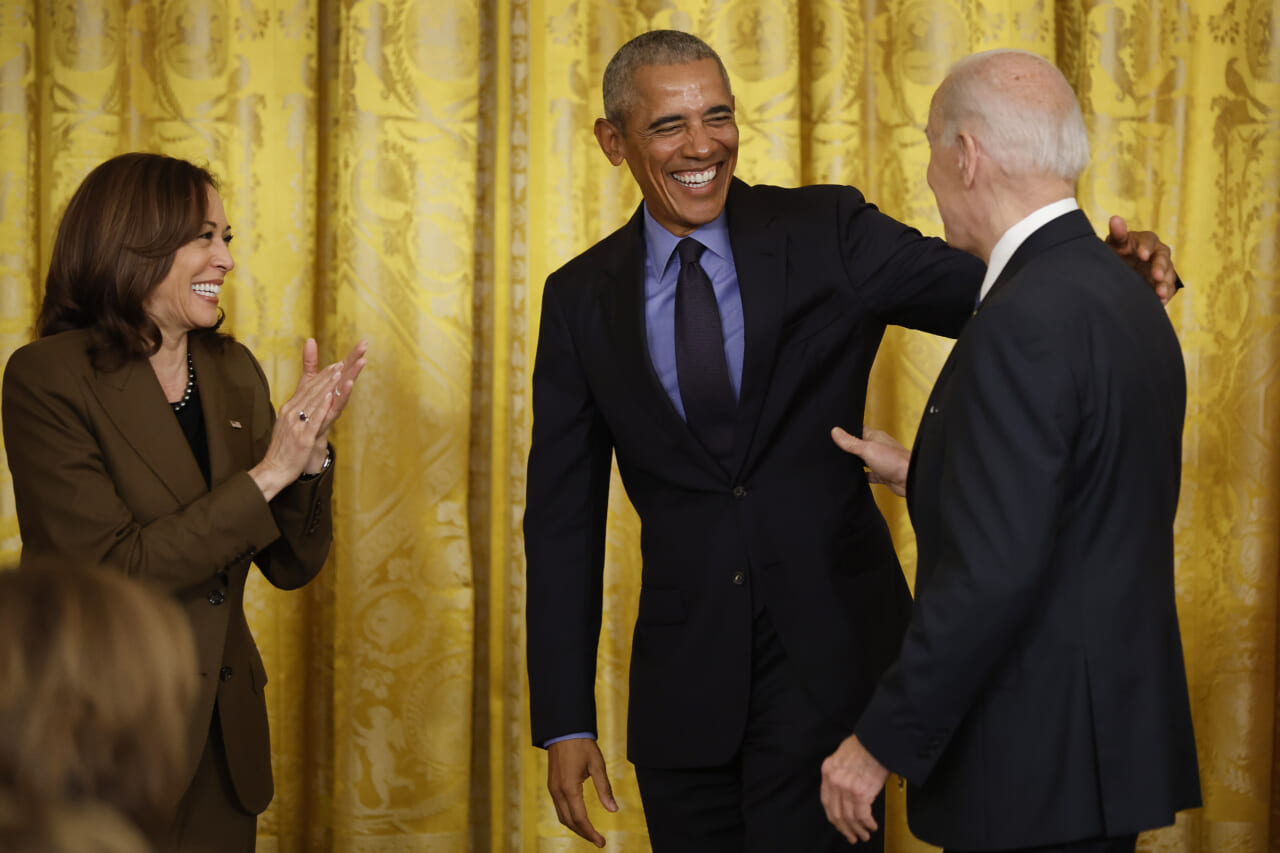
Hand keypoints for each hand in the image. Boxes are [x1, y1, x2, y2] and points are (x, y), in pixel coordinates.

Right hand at [249, 338, 366, 499]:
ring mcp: (297, 425)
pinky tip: (330, 397)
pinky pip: (313, 420)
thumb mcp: (289, 424)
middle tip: (342, 362)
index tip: (336, 364)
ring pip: (314, 401)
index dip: (323, 376)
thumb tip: (306, 399)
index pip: (307, 388)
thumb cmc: (284, 448)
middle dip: (328, 376)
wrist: (274, 469)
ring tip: (339, 373)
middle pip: (312, 391)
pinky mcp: (302, 437)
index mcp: (289, 409)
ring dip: (328, 386)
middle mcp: (291, 413)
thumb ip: (298, 409)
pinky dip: (322, 407)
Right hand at [547, 738, 617, 847]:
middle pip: (570, 822)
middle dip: (584, 834)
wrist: (564, 731)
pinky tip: (578, 818)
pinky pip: (559, 808)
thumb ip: (604, 789)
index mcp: (569, 788)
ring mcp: (553, 789)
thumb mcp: (597, 765)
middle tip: (598, 841)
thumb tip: (614, 810)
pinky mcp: (552, 785)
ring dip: (576, 827)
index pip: (580, 819)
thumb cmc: (581, 745)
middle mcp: (558, 791)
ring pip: (562, 817)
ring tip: (590, 833)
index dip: (591, 833)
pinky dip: (569, 818)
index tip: (602, 842)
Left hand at [821, 734, 889, 843]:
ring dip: (857, 830)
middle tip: (851, 836)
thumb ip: (840, 772)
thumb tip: (844, 787)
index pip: (826, 802)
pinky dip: (867, 824)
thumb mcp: (843, 755)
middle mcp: (834, 781)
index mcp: (828, 771)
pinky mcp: (861, 793)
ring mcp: (846, 789)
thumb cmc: (865, 744)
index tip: (839, 825)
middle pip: (836, 813)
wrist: (877, 740)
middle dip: (844, 828)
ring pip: (849, 818)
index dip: (833, 817)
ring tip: (864, 835)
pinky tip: (872, 826)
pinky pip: (862, 816)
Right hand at [832, 426, 909, 496]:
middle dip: (848, 449)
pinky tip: (853, 479)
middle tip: (833, 451)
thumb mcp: (867, 449)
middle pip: (859, 446)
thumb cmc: (894, 461)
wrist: (911, 480)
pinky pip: (868, 475)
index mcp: (875, 437)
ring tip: (840, 465)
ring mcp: (880, 461)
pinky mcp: (882, 474)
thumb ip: (850, 442)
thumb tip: (835, 431)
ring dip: (854, 464)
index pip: (858, 430)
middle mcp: (878, 447)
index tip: (834, 434)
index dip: (847, 431)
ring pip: (863, 461)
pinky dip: (861, 477)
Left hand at [1105, 216, 1178, 304]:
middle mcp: (1158, 253)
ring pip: (1169, 275)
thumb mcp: (1115, 243)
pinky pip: (1169, 289)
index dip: (1146, 247)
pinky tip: (1160, 303)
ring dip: (1165, 284)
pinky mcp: (1163, 283)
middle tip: (1156, 276)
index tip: (1142, 255)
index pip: (1149, 240)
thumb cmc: (1117, 252)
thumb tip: (1115, 219)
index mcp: (1146, 241)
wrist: (1118, 271)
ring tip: (1160, 294)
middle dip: (1160, 267)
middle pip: (1163, 258)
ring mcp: (1163, 269)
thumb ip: (1117, 233)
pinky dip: (1166, 296)